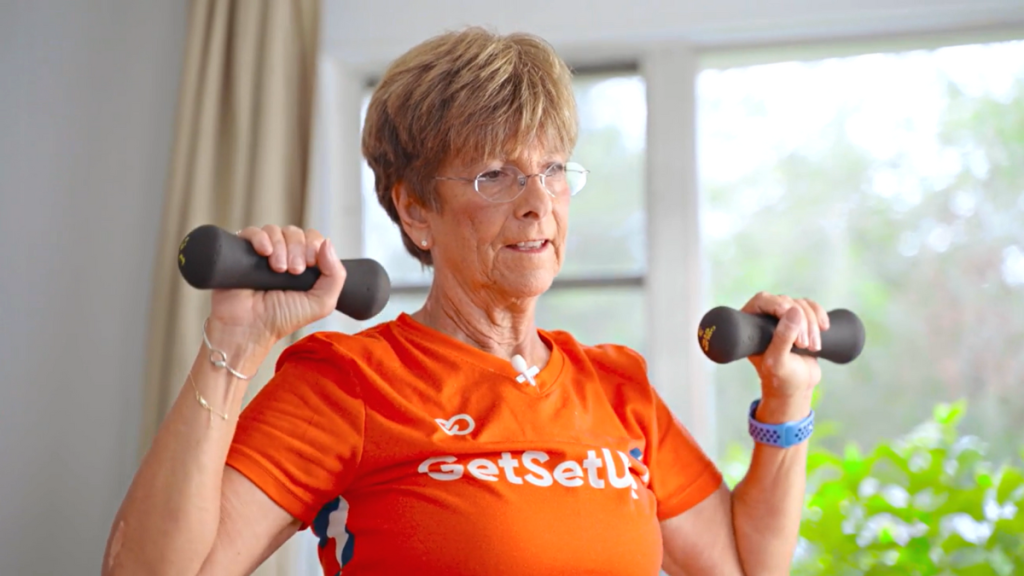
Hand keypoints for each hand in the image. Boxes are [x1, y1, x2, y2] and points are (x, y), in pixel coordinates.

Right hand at [207, 225, 346, 349]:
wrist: (250, 328)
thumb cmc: (283, 318)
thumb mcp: (321, 303)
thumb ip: (335, 276)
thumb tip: (328, 243)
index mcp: (303, 264)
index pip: (314, 239)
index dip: (314, 246)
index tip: (309, 266)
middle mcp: (283, 255)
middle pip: (295, 232)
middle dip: (298, 248)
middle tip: (294, 271)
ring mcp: (262, 253)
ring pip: (275, 230)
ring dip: (280, 246)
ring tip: (278, 269)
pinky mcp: (241, 252)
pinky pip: (252, 232)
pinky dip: (261, 238)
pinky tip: (264, 253)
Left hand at [741, 292, 827, 406]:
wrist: (797, 387)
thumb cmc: (781, 379)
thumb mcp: (778, 361)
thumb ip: (783, 338)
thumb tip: (793, 311)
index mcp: (750, 326)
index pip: (762, 301)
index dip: (778, 304)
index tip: (790, 315)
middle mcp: (764, 318)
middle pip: (785, 302)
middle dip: (800, 321)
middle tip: (804, 344)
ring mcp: (782, 318)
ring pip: (801, 304)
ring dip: (812, 324)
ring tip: (813, 347)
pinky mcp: (799, 321)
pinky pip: (811, 307)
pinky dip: (820, 315)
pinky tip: (825, 327)